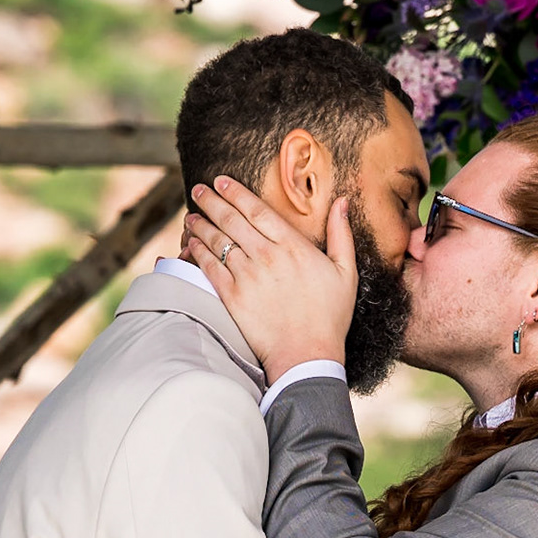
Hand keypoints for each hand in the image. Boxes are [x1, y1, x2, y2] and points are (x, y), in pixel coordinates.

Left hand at [185, 178, 356, 383]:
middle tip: (198, 190)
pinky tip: (191, 243)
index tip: (222, 182)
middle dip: (212, 201)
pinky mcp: (233, 297)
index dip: (236, 193)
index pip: (257, 210)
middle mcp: (267, 256)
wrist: (307, 355)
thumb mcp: (346, 273)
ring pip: (218, 241)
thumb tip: (341, 203)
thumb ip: (341, 235)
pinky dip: (198, 252)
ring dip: (201, 225)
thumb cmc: (330, 317)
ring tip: (191, 215)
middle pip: (232, 220)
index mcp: (293, 246)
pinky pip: (210, 267)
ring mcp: (248, 276)